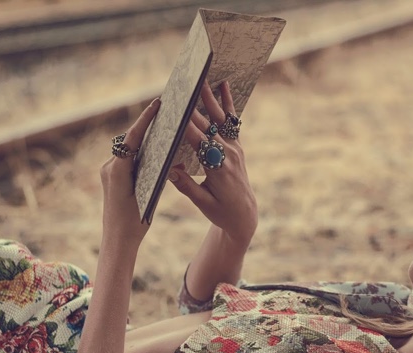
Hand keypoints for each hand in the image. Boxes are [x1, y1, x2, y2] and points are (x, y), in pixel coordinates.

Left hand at [98, 99, 159, 247]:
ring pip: (128, 149)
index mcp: (117, 172)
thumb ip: (155, 174)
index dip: (145, 120)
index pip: (132, 139)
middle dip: (146, 126)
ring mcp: (109, 172)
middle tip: (164, 111)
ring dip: (143, 140)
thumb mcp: (149, 197)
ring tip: (162, 128)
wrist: (118, 241)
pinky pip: (127, 159)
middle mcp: (109, 168)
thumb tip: (166, 154)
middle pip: (130, 140)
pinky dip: (139, 153)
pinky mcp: (112, 177)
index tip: (156, 104)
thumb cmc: (134, 223)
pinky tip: (154, 151)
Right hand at [170, 81, 257, 247]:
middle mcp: (228, 155)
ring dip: (210, 98)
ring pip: (220, 119)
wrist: (244, 215)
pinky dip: (227, 103)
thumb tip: (168, 170)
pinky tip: (223, 85)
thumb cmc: (220, 211)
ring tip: (202, 78)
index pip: (199, 142)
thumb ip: (186, 186)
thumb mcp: (202, 203)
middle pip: (208, 125)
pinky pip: (232, 121)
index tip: (175, 109)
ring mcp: (235, 149)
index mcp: (218, 169)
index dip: (186, 125)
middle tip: (183, 86)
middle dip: (194, 106)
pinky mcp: (237, 146)